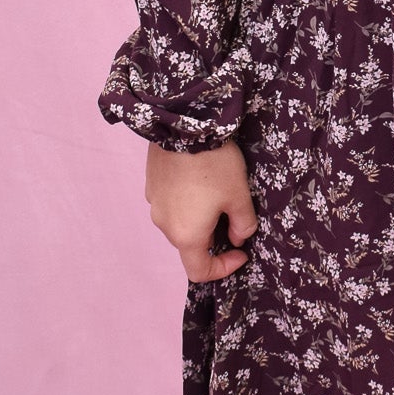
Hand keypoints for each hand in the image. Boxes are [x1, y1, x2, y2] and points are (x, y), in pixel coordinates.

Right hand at [144, 139, 258, 282]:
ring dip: (198, 218)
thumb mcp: (239, 195)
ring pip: (179, 222)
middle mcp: (164, 224)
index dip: (223, 268)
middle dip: (213, 237)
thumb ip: (243, 224)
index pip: (199, 271)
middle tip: (233, 215)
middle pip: (189, 245)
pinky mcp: (151, 183)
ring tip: (217, 192)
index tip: (241, 250)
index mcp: (186, 235)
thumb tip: (238, 237)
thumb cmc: (214, 164)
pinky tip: (200, 178)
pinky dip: (186, 201)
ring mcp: (154, 202)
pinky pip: (171, 202)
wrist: (184, 123)